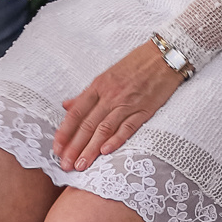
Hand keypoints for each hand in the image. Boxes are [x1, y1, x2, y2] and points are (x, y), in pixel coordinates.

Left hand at [54, 40, 185, 169]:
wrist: (164, 57)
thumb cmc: (135, 64)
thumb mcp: (106, 75)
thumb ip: (86, 94)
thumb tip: (66, 106)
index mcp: (98, 86)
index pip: (76, 113)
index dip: (65, 132)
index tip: (56, 148)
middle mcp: (110, 95)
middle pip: (88, 124)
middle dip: (75, 147)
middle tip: (65, 165)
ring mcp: (128, 103)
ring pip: (105, 129)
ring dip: (91, 149)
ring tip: (81, 165)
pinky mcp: (145, 110)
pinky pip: (128, 127)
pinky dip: (117, 139)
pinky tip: (106, 151)